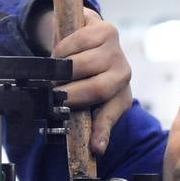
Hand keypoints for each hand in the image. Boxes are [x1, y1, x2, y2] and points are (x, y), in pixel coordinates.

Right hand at [35, 6, 133, 156]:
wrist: (87, 33)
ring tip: (57, 71)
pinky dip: (62, 49)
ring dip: (62, 69)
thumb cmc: (86, 71)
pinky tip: (61, 52)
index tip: (96, 148)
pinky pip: (77, 43)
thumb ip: (89, 119)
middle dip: (71, 93)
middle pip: (98, 89)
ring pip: (82, 64)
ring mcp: (117, 53)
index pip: (111, 116)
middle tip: (55, 93)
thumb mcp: (87, 96)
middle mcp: (124, 75)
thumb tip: (94, 149)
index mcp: (120, 97)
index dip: (103, 132)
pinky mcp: (107, 31)